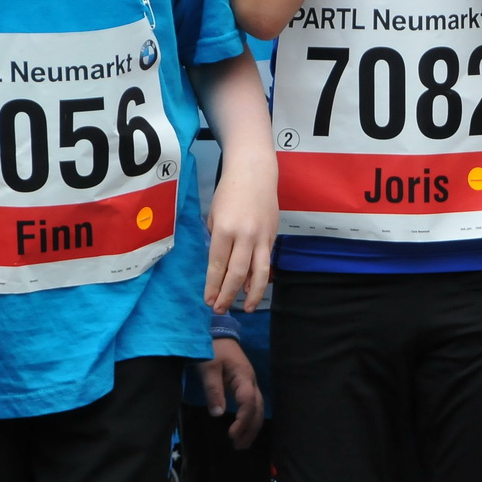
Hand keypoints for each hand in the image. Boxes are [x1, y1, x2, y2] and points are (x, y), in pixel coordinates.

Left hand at [197, 337, 264, 448]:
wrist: (217, 334)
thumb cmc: (212, 349)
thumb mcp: (208, 367)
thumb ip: (213, 389)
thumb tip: (219, 414)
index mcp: (243, 377)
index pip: (248, 402)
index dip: (242, 420)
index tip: (231, 434)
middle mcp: (251, 382)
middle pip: (258, 408)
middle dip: (250, 428)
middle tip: (238, 446)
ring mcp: (249, 383)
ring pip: (257, 408)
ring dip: (251, 426)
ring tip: (242, 444)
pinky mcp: (245, 385)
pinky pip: (252, 405)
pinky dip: (250, 419)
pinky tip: (243, 429)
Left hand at [205, 154, 276, 312]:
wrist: (255, 172)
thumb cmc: (229, 192)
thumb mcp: (215, 215)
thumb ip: (218, 240)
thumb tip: (222, 264)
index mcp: (225, 230)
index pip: (218, 265)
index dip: (213, 286)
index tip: (209, 300)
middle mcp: (244, 236)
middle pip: (236, 274)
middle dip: (227, 295)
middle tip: (220, 309)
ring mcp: (261, 236)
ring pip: (259, 273)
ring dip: (252, 294)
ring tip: (247, 308)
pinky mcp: (272, 235)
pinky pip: (265, 261)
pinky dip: (259, 277)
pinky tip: (254, 288)